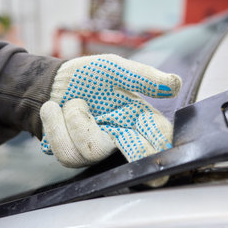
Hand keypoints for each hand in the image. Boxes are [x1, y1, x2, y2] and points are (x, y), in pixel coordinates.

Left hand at [40, 54, 180, 167]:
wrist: (51, 84)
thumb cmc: (87, 76)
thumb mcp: (114, 69)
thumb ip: (142, 77)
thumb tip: (175, 83)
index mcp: (137, 116)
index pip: (158, 134)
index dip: (162, 142)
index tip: (164, 145)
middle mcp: (121, 136)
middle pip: (138, 158)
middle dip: (137, 153)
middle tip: (132, 146)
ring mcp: (98, 150)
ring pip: (93, 151)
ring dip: (76, 119)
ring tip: (72, 102)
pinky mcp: (74, 157)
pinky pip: (66, 152)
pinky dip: (56, 125)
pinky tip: (54, 111)